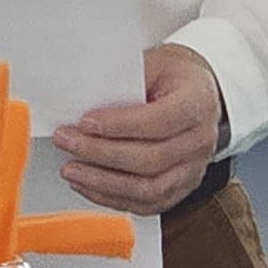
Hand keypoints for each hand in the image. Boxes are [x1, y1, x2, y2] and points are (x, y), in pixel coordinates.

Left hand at [51, 44, 226, 218]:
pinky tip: (88, 185)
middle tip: (68, 141)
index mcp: (197, 103)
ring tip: (71, 170)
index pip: (158, 121)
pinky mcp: (180, 188)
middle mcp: (200, 140)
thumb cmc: (173, 77)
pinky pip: (146, 203)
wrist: (197, 93)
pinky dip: (113, 198)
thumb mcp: (153, 63)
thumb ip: (123, 83)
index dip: (119, 125)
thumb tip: (82, 102)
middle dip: (100, 153)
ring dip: (103, 182)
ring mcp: (193, 169)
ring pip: (148, 188)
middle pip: (149, 159)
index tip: (85, 122)